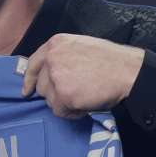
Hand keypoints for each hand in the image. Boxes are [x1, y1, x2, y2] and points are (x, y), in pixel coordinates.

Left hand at [21, 34, 144, 118]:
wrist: (127, 71)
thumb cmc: (110, 60)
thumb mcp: (80, 47)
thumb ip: (62, 57)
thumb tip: (49, 74)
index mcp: (55, 44)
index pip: (33, 64)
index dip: (30, 79)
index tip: (27, 91)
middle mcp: (52, 58)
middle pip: (42, 86)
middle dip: (56, 93)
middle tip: (77, 92)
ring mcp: (56, 77)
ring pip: (50, 100)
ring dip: (64, 103)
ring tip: (84, 96)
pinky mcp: (63, 95)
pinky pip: (60, 111)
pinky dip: (72, 112)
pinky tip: (86, 104)